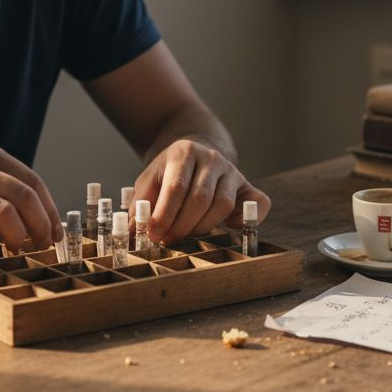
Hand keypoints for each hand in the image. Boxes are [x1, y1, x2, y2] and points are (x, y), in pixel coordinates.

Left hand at [133, 139, 270, 242]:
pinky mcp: (247, 185)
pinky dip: (246, 219)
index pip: (176, 187)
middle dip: (182, 225)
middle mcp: (211, 158)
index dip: (164, 214)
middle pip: (200, 198)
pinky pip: (258, 203)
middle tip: (169, 240)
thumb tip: (132, 233)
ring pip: (222, 205)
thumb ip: (140, 205)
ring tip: (187, 234)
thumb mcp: (149, 181)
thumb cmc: (169, 173)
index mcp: (184, 152)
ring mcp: (232, 170)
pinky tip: (228, 227)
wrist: (195, 154)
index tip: (154, 234)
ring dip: (203, 226)